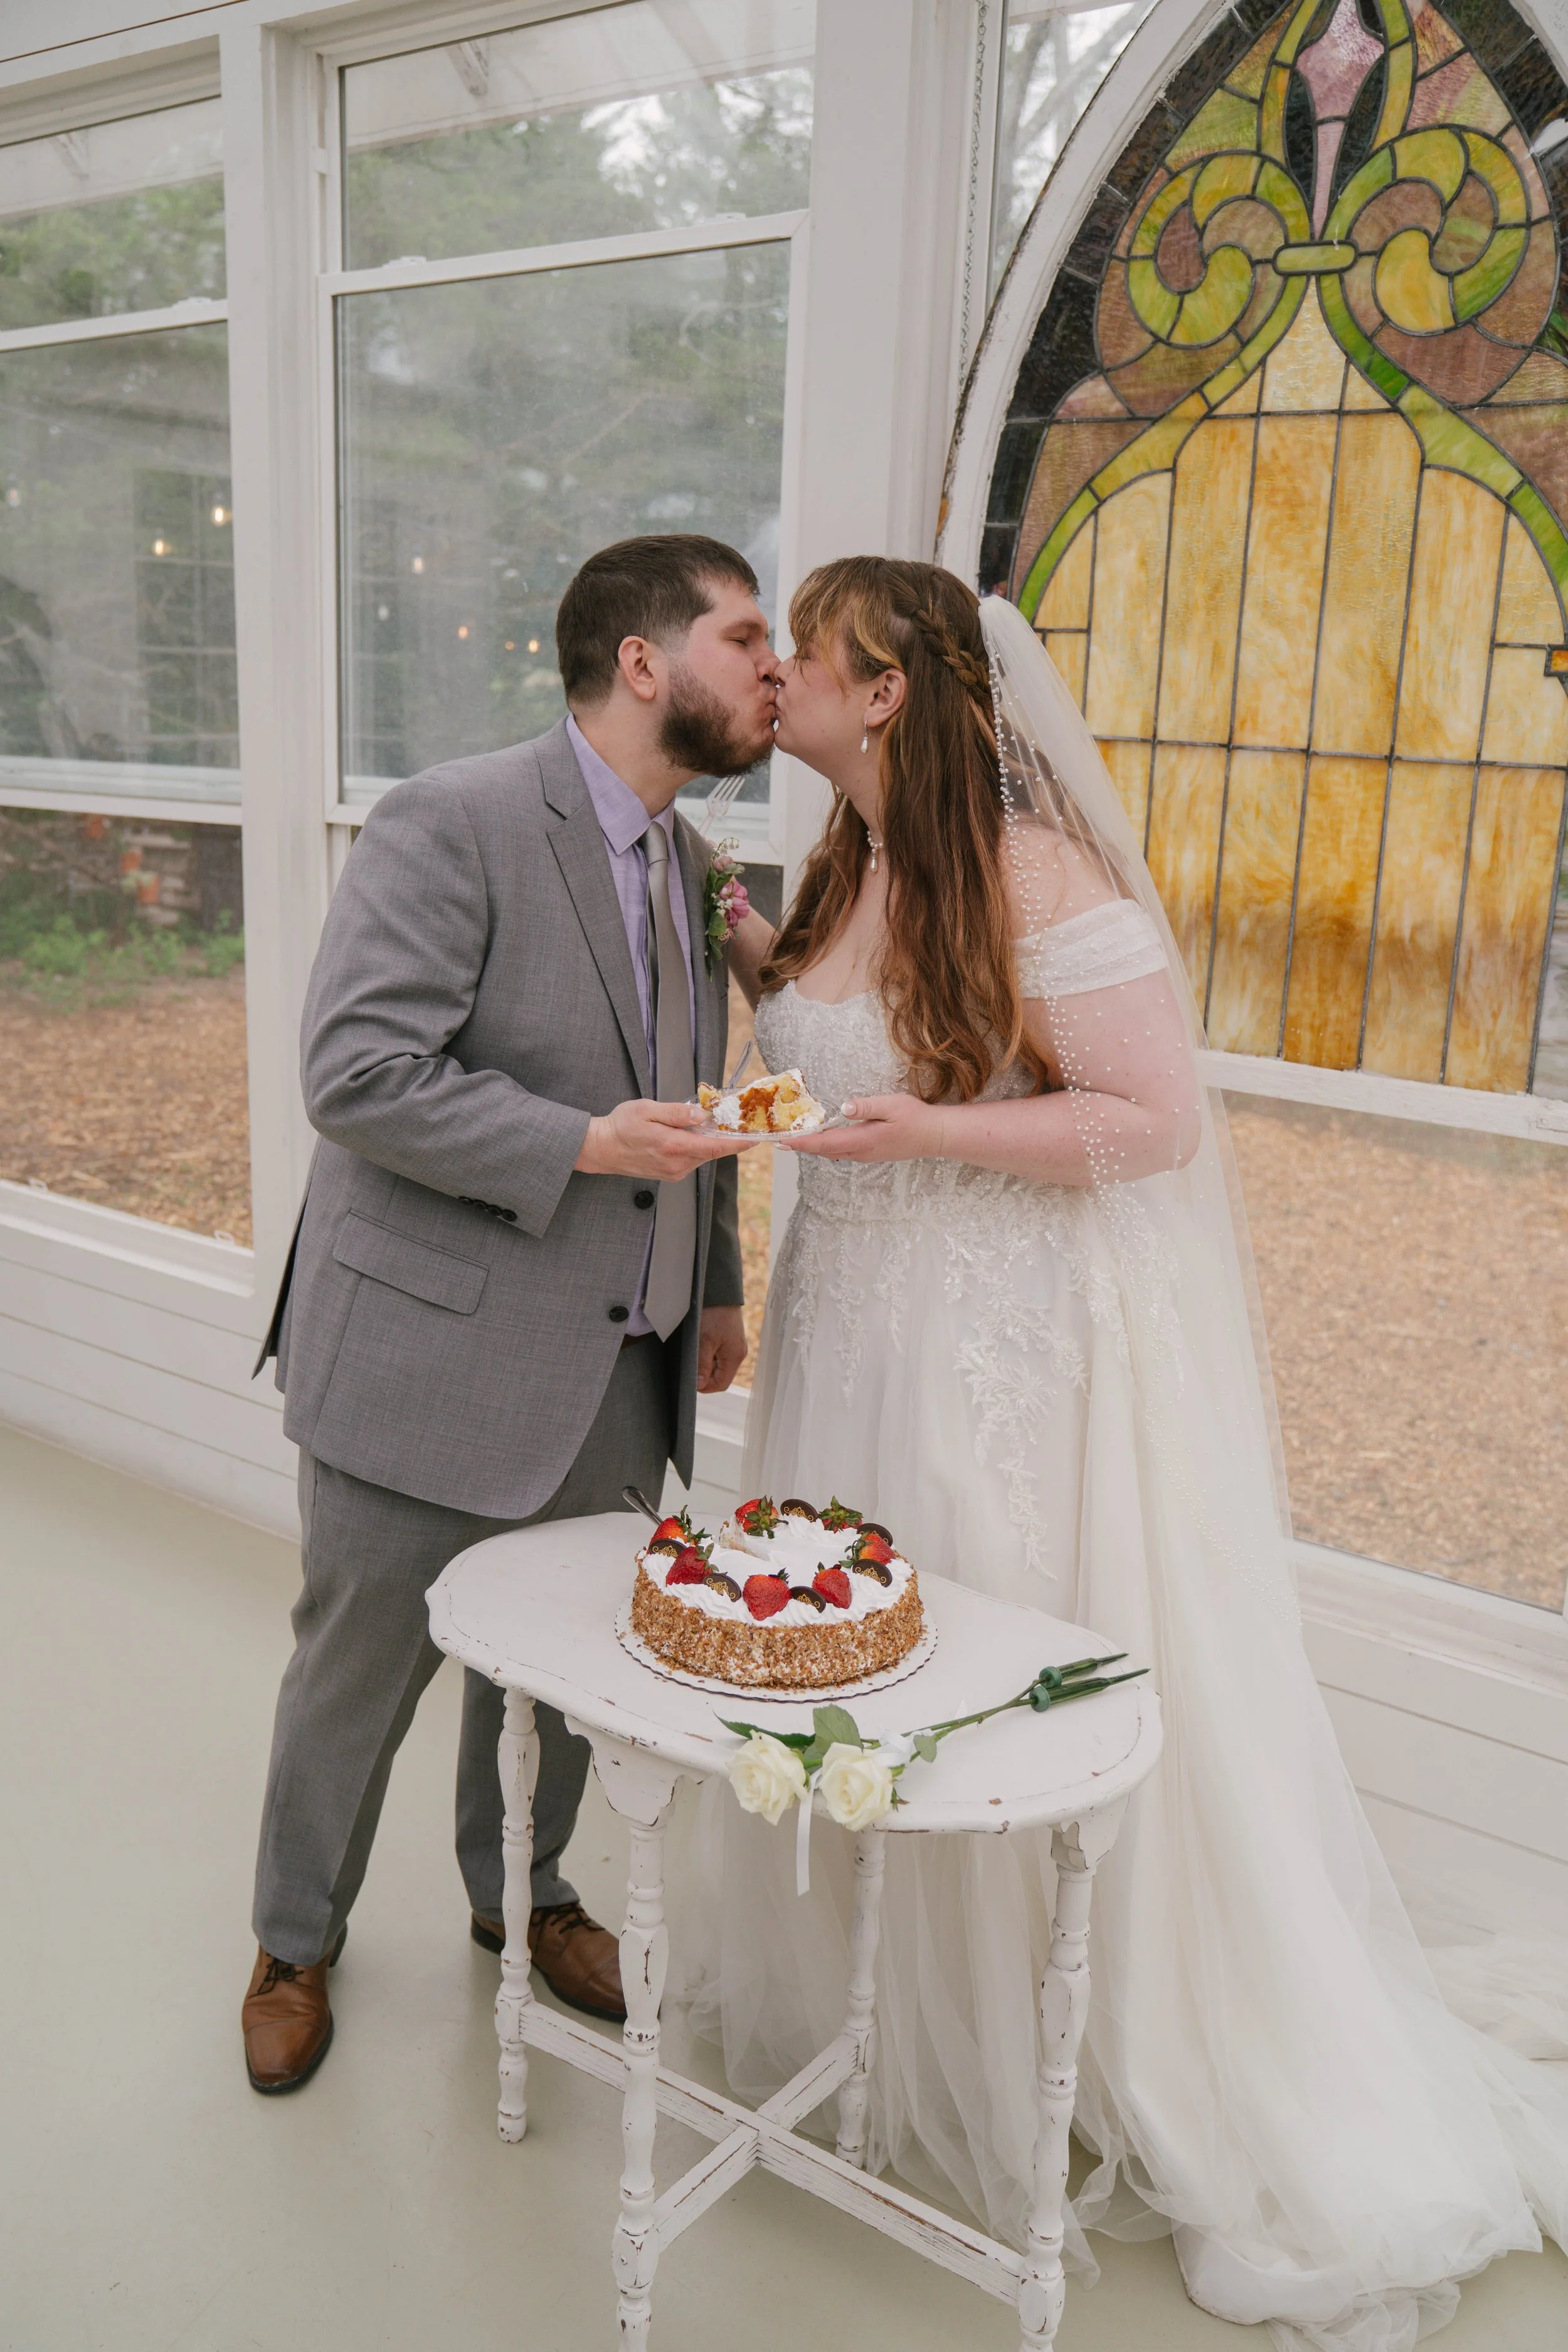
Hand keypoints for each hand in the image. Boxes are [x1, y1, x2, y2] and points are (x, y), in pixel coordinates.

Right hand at [575, 1098, 753, 1180]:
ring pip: (702, 1155)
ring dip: (708, 1141)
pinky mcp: (671, 1174)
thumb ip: (677, 1113)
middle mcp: (677, 1164)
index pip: (715, 1147)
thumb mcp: (647, 1110)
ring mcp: (674, 1171)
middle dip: (724, 1136)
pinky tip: (688, 1134)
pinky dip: (696, 1147)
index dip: (738, 1143)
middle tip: (734, 1120)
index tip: (755, 1138)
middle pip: (712, 1151)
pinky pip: (692, 1159)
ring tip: (706, 1123)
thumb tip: (701, 1115)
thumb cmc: (620, 1127)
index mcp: (673, 1146)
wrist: (601, 1148)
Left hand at [697, 1303, 747, 1392]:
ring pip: (718, 1364)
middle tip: (691, 1361)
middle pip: (720, 1375)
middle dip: (704, 1373)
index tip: (691, 1379)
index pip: (721, 1384)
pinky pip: (719, 1353)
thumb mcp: (703, 1341)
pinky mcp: (730, 1337)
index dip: (705, 1386)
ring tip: (695, 1348)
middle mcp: (738, 1353)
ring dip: (705, 1362)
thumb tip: (700, 1385)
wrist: (720, 1289)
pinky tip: (700, 1342)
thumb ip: (702, 1365)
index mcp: (735, 1356)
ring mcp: (735, 1345)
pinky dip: (708, 1352)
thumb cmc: (714, 1313)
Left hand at [783, 1092, 948, 1163]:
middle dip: (802, 1147)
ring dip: (814, 1148)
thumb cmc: (915, 1119)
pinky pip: (842, 1152)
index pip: (825, 1143)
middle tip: (781, 1142)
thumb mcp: (891, 1106)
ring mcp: (865, 1155)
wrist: (934, 1137)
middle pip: (824, 1151)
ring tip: (796, 1140)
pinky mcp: (870, 1153)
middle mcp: (860, 1152)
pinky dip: (827, 1147)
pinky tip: (823, 1140)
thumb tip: (844, 1107)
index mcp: (862, 1140)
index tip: (783, 1142)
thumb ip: (866, 1107)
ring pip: (833, 1153)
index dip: (802, 1143)